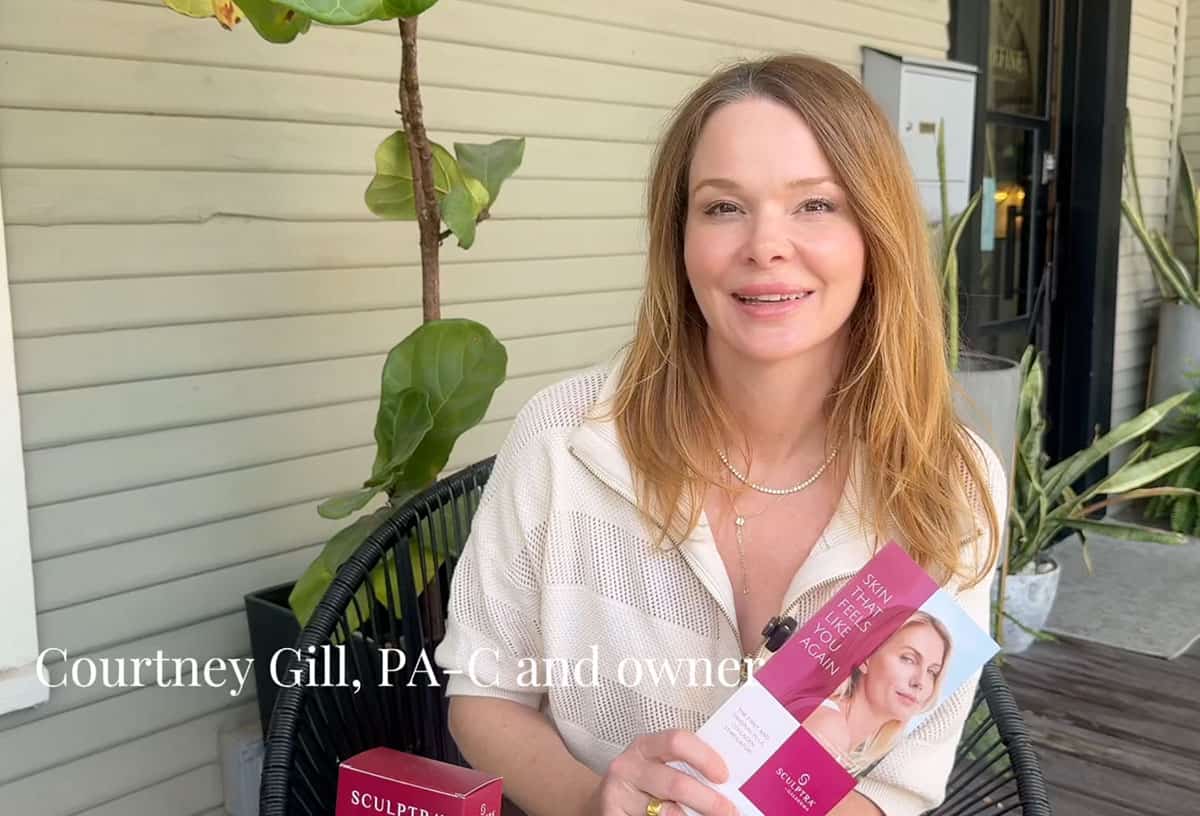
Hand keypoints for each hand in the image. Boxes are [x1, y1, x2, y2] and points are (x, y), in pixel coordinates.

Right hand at [586, 730, 738, 815]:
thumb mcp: (660, 768)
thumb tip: (729, 784)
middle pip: (676, 783)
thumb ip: (686, 769)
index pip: (676, 741)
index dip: (704, 757)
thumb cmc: (646, 785)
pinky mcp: (611, 815)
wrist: (607, 802)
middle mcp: (628, 767)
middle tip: (730, 811)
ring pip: (667, 813)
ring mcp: (617, 794)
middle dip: (709, 801)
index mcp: (645, 746)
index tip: (724, 776)